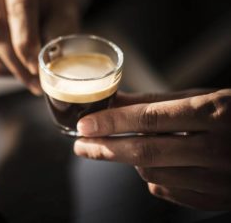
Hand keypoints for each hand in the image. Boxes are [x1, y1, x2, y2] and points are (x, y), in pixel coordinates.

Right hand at [0, 0, 81, 93]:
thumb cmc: (52, 0)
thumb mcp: (63, 11)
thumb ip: (57, 36)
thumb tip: (48, 68)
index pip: (18, 8)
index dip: (26, 42)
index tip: (37, 68)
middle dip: (15, 60)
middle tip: (34, 83)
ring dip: (9, 67)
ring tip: (31, 80)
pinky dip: (1, 66)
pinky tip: (18, 69)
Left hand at [73, 89, 230, 209]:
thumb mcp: (200, 97)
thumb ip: (154, 102)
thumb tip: (112, 101)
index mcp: (215, 114)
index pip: (150, 119)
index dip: (112, 122)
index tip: (84, 125)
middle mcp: (218, 149)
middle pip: (146, 152)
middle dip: (105, 149)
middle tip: (80, 146)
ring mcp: (220, 179)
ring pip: (152, 173)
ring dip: (129, 160)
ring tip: (124, 147)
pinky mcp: (218, 199)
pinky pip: (168, 191)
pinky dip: (151, 176)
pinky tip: (150, 164)